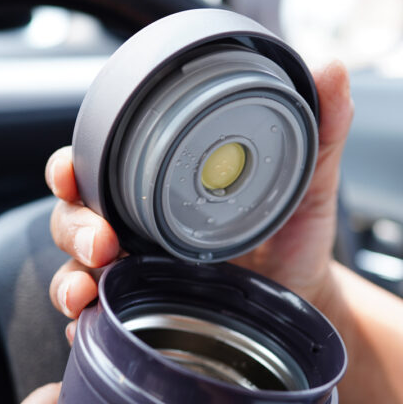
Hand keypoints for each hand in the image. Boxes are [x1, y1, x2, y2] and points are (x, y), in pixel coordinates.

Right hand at [47, 61, 354, 337]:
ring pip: (75, 272)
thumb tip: (332, 72)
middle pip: (73, 220)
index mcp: (157, 188)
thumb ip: (322, 129)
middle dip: (74, 229)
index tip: (71, 171)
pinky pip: (102, 326)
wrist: (309, 301)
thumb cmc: (296, 239)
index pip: (94, 169)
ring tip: (87, 293)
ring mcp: (137, 277)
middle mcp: (137, 230)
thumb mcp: (308, 184)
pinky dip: (90, 330)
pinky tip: (94, 331)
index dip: (70, 168)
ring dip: (70, 281)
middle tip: (101, 242)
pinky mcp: (146, 320)